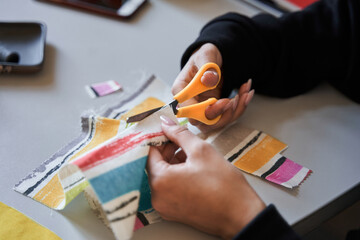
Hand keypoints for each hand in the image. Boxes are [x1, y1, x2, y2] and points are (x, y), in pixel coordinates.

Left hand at [147, 116, 264, 238]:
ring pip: (162, 177)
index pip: (149, 152)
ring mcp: (165, 207)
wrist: (241, 215)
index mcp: (160, 181)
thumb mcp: (201, 150)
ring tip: (191, 154)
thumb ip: (179, 134)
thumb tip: (166, 123)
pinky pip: (168, 189)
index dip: (159, 138)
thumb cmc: (224, 185)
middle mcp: (158, 197)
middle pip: (154, 165)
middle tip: (181, 140)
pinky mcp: (174, 213)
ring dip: (172, 163)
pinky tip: (191, 169)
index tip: (168, 130)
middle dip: (167, 150)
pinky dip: (176, 176)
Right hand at [172, 43, 253, 132]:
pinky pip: (227, 116)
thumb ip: (207, 66)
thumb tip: (208, 79)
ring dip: (235, 110)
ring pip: (217, 122)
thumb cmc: (206, 55)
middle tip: (235, 99)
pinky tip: (246, 93)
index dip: (204, 110)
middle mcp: (190, 103)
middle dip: (222, 114)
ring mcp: (202, 109)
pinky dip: (240, 107)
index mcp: (182, 89)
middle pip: (202, 122)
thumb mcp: (207, 55)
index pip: (187, 110)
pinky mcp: (215, 110)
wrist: (215, 58)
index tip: (222, 101)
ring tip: (246, 92)